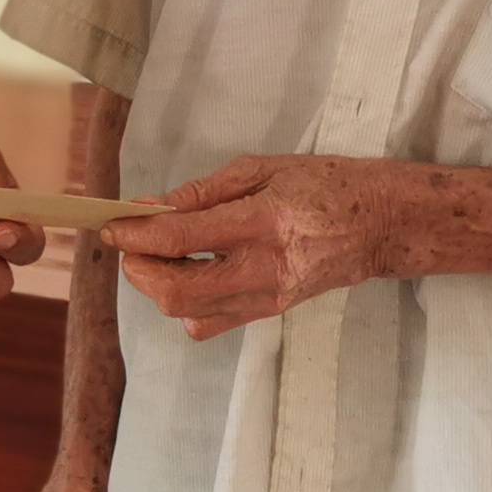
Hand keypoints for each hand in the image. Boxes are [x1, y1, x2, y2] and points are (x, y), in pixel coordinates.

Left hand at [97, 153, 398, 340]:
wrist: (381, 224)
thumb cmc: (325, 184)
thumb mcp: (263, 169)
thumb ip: (203, 192)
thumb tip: (150, 207)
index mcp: (263, 222)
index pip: (181, 238)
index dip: (136, 235)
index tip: (110, 226)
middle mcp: (264, 268)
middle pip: (176, 292)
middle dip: (139, 270)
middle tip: (131, 244)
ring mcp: (268, 297)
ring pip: (188, 313)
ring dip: (158, 286)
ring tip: (159, 255)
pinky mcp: (270, 312)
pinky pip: (210, 323)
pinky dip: (186, 304)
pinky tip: (192, 274)